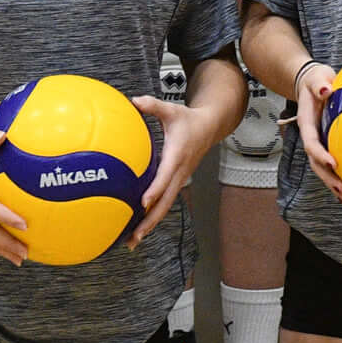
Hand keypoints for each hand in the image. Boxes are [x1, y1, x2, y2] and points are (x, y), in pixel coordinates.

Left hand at [130, 89, 228, 238]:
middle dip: (149, 221)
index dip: (155, 190)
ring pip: (164, 207)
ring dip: (149, 225)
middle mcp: (179, 174)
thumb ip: (152, 106)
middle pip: (165, 202)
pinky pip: (164, 202)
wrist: (209, 128)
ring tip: (131, 242)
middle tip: (134, 237)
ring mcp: (179, 181)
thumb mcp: (171, 110)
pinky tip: (137, 226)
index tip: (143, 202)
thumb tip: (133, 100)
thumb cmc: (188, 120)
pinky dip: (152, 217)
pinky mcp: (176, 183)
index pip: (166, 176)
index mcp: (177, 157)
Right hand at [290, 64, 341, 208]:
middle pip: (315, 162)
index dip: (320, 154)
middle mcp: (311, 136)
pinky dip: (340, 176)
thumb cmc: (317, 80)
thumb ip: (319, 83)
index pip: (311, 142)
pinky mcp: (327, 143)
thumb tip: (327, 88)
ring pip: (322, 167)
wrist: (312, 83)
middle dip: (327, 178)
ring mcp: (319, 142)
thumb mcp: (317, 77)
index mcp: (307, 122)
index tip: (333, 163)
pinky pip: (331, 163)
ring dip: (332, 183)